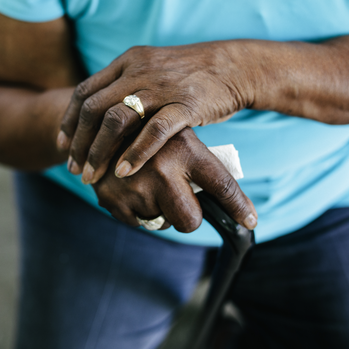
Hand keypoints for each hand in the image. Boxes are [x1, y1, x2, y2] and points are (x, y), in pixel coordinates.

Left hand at [57, 43, 250, 184]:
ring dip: (100, 152)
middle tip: (73, 169)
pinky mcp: (184, 104)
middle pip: (95, 109)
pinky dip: (135, 153)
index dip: (69, 121)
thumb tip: (104, 114)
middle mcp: (139, 71)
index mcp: (128, 62)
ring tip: (92, 175)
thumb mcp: (152, 71)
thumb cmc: (192, 76)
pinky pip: (154, 131)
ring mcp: (161, 87)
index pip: (86, 91)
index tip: (62, 145)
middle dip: (79, 143)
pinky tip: (124, 172)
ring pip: (117, 120)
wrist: (234, 66)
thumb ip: (128, 86)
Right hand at [92, 128, 257, 231]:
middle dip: (189, 216)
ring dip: (160, 211)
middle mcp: (162, 167)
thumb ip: (199, 164)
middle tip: (181, 201)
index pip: (221, 185)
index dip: (238, 207)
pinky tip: (132, 189)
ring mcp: (136, 186)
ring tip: (149, 185)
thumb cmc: (151, 133)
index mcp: (185, 148)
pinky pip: (138, 223)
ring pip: (163, 223)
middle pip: (191, 220)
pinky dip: (138, 211)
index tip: (250, 222)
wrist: (98, 124)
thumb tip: (232, 200)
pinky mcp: (113, 199)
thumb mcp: (179, 137)